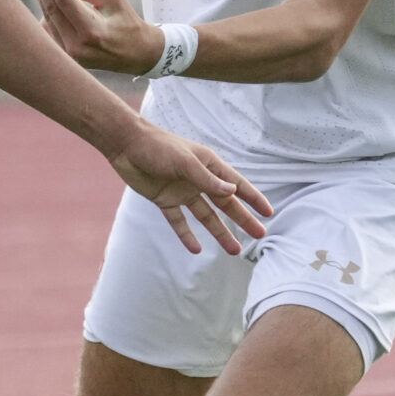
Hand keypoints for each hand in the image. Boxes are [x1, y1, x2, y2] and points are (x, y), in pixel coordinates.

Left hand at [40, 0, 161, 74]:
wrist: (135, 52)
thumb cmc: (126, 21)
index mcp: (93, 31)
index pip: (63, 0)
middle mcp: (76, 46)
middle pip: (49, 10)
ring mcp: (68, 55)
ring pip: (44, 20)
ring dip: (44, 0)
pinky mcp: (64, 57)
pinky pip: (47, 31)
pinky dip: (48, 15)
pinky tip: (54, 4)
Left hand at [106, 122, 272, 254]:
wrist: (126, 145)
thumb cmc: (158, 147)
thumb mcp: (184, 162)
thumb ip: (207, 179)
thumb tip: (232, 192)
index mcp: (209, 165)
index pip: (237, 185)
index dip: (253, 199)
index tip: (268, 213)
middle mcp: (198, 179)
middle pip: (225, 204)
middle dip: (243, 219)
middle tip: (259, 235)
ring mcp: (182, 191)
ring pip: (206, 216)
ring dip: (219, 232)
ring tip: (234, 250)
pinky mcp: (164, 199)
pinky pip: (179, 221)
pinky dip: (187, 235)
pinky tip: (196, 249)